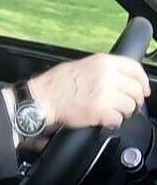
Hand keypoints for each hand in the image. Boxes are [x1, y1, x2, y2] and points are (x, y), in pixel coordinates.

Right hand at [29, 54, 150, 129]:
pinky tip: (103, 118)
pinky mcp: (101, 111)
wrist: (41, 98)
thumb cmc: (55, 84)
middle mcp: (107, 76)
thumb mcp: (81, 65)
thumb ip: (102, 69)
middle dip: (134, 100)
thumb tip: (119, 78)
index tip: (143, 89)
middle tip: (127, 105)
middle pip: (136, 90)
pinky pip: (119, 119)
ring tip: (111, 111)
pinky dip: (112, 121)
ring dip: (123, 112)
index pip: (135, 69)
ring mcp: (105, 94)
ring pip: (130, 106)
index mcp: (103, 62)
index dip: (142, 81)